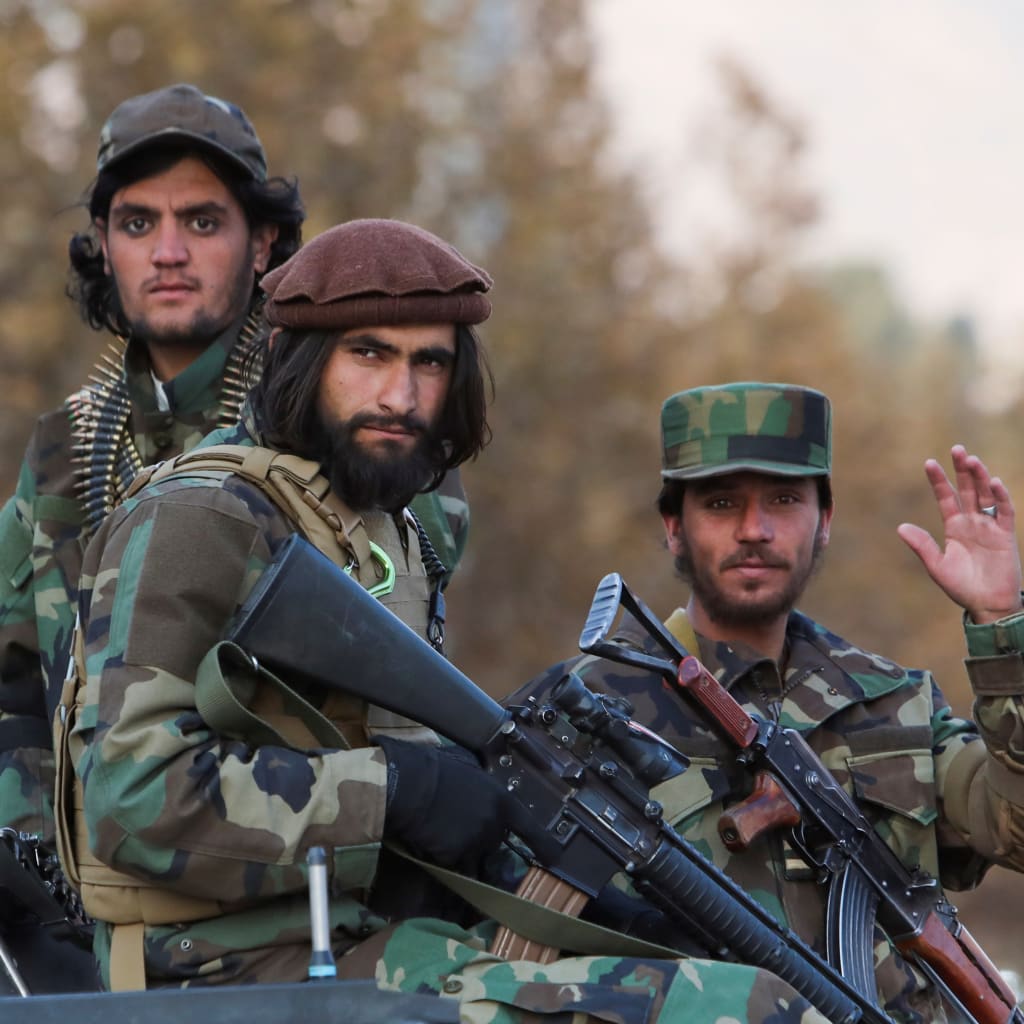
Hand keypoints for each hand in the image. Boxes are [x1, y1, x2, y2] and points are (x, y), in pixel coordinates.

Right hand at [375, 737, 555, 872]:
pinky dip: (442, 855)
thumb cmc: (437, 770)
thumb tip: (487, 804)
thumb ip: (487, 795)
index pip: (529, 828)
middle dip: (479, 837)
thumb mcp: (473, 774)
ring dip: (461, 849)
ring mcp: (475, 844)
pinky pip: (451, 862)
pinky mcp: (454, 857)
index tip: (554, 858)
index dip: (544, 845)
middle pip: (493, 842)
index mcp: (502, 802)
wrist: (410, 783)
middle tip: (456, 820)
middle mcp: (494, 826)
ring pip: (472, 856)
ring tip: (441, 827)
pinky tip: (430, 835)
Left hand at [897, 445, 1022, 623]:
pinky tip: (994, 483)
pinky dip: (1001, 497)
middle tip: (956, 448)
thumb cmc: (961, 586)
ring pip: (985, 495)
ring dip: (979, 477)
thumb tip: (900, 526)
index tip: (929, 463)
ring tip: (971, 459)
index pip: (945, 497)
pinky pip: (1005, 512)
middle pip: (966, 490)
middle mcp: (972, 522)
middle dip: (961, 470)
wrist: (987, 604)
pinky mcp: (1005, 535)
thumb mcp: (937, 565)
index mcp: (954, 527)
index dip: (938, 481)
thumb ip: (922, 545)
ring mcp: (989, 526)